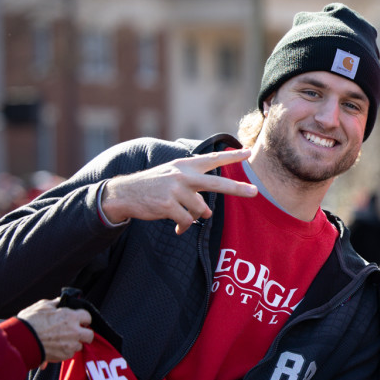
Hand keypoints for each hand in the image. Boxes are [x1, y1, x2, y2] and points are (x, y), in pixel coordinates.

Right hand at [16, 297, 92, 365]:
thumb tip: (60, 301)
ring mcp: (70, 345)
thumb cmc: (30, 321)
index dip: (83, 318)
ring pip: (80, 346)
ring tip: (62, 341)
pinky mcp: (63, 356)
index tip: (79, 320)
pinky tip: (55, 347)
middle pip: (90, 335)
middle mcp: (74, 331)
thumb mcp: (43, 306)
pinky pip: (69, 354)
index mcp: (71, 317)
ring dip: (74, 344)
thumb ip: (56, 304)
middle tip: (76, 333)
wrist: (20, 340)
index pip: (88, 317)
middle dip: (84, 333)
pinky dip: (64, 352)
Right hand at [101, 149, 257, 233]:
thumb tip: (208, 209)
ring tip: (181, 214)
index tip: (248, 152)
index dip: (231, 156)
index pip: (212, 159)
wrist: (124, 193)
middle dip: (237, 188)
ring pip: (201, 210)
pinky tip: (175, 225)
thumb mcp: (172, 173)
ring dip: (194, 217)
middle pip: (216, 183)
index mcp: (185, 165)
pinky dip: (183, 226)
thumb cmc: (153, 185)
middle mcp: (183, 175)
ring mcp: (175, 190)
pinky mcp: (167, 205)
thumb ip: (193, 180)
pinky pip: (187, 221)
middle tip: (255, 192)